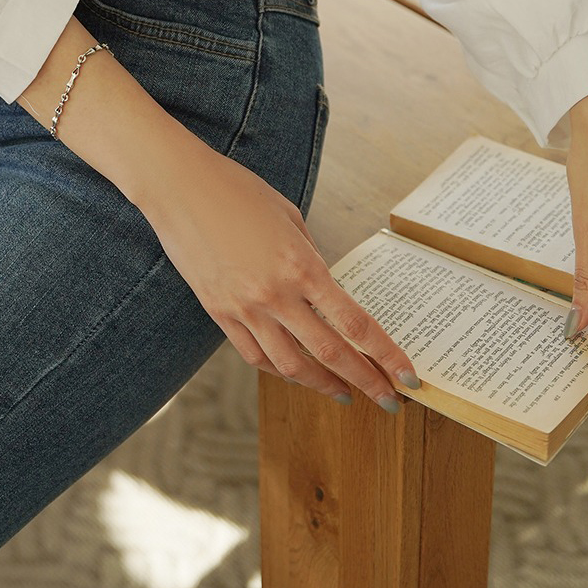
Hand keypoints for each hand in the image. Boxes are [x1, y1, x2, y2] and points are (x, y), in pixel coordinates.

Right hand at [136, 116, 419, 410]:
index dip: (385, 355)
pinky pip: (255, 355)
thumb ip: (310, 259)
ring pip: (291, 366)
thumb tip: (324, 290)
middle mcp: (276, 295)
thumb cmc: (237, 190)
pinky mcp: (219, 313)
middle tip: (388, 401)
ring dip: (322, 384)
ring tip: (344, 393)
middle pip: (330, 354)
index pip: (355, 324)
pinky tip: (295, 372)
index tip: (407, 375)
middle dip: (365, 381)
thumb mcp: (290, 218)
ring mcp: (244, 308)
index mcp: (302, 266)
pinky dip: (279, 369)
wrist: (179, 187)